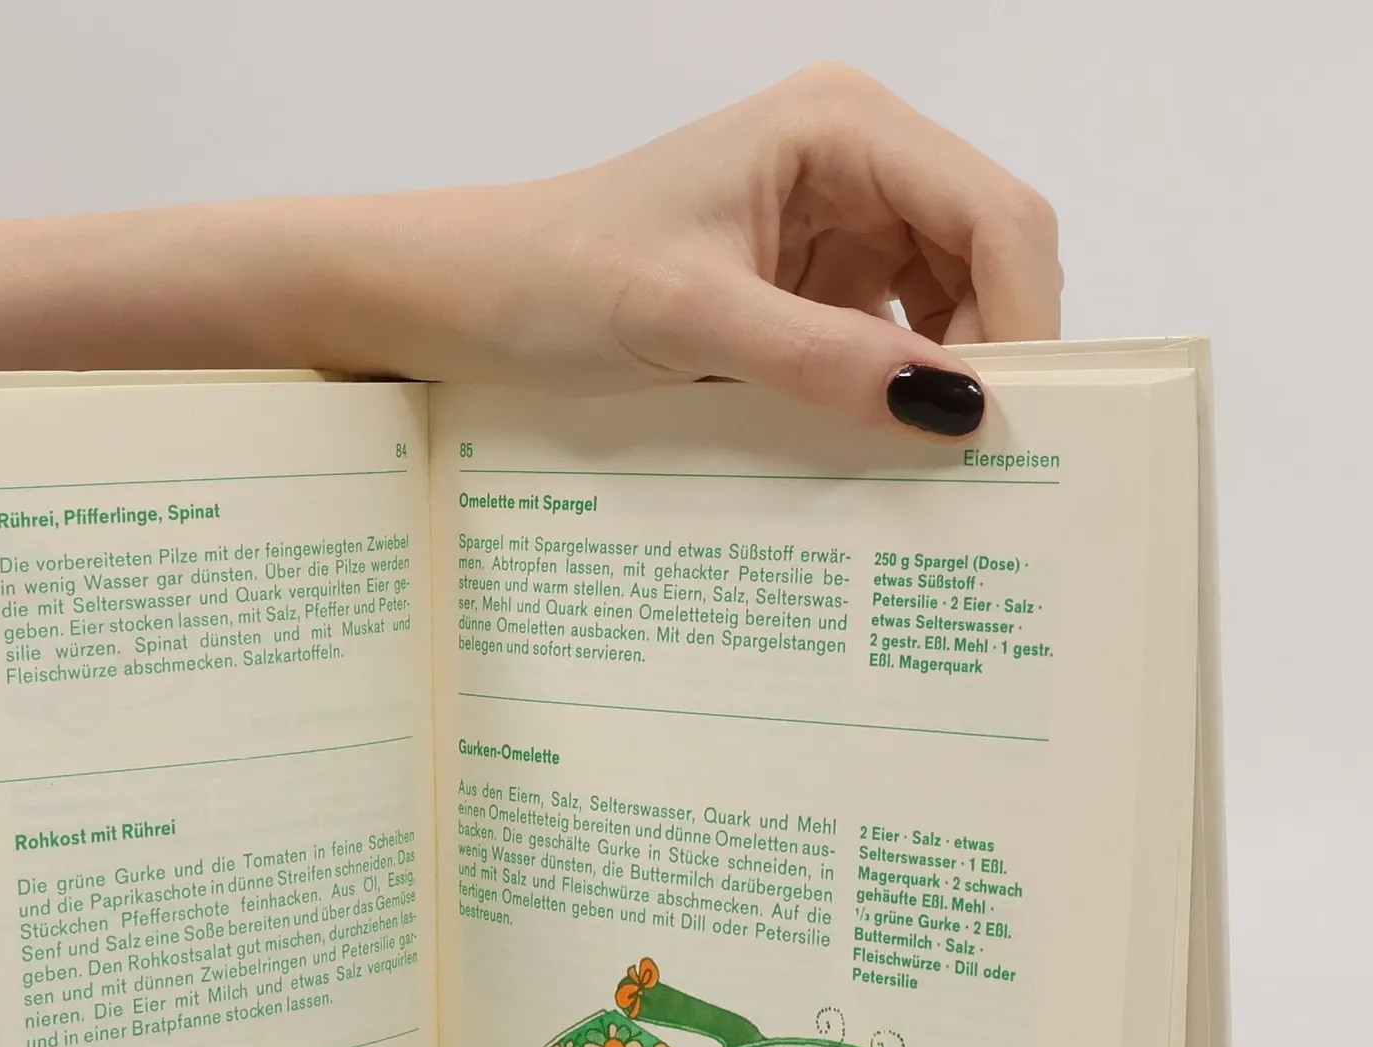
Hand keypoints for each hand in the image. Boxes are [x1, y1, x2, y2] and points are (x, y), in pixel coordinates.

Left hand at [318, 64, 1060, 433]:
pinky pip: (884, 337)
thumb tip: (951, 409)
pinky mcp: (807, 282)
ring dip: (943, 379)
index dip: (1025, 313)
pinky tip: (880, 447)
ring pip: (944, 303)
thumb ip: (823, 360)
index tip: (1018, 419)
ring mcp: (835, 221)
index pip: (992, 211)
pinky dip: (891, 391)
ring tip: (932, 467)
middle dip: (992, 351)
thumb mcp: (692, 321)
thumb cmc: (558, 278)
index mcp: (841, 126)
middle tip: (984, 462)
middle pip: (984, 254)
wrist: (475, 297)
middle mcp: (855, 159)